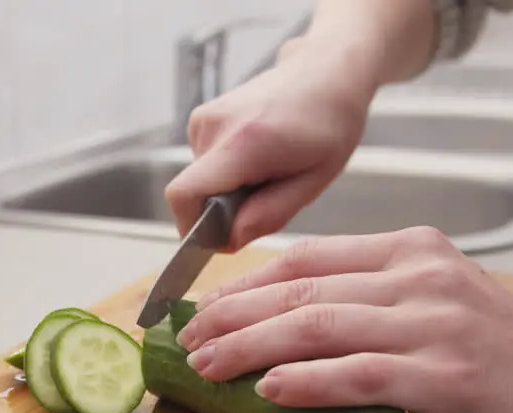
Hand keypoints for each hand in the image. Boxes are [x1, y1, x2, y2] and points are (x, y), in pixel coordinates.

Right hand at [163, 39, 377, 250]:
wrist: (325, 72)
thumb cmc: (329, 123)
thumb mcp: (313, 180)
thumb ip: (268, 214)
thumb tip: (228, 241)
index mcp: (243, 142)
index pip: (184, 195)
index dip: (192, 228)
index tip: (222, 237)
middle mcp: (214, 125)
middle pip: (194, 193)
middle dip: (224, 210)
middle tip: (269, 194)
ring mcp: (204, 117)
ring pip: (200, 180)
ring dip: (229, 189)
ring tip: (269, 169)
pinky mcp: (202, 117)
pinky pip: (204, 164)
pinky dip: (227, 171)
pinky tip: (258, 156)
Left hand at [173, 227, 512, 412]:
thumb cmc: (508, 357)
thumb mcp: (439, 304)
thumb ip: (373, 301)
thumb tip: (285, 326)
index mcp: (412, 251)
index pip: (308, 259)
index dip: (244, 286)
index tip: (202, 310)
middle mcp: (420, 276)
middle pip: (301, 290)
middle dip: (232, 317)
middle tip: (186, 342)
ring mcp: (434, 323)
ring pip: (318, 328)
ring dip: (251, 349)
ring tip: (207, 367)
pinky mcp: (447, 376)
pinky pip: (358, 374)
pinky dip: (307, 382)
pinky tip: (268, 391)